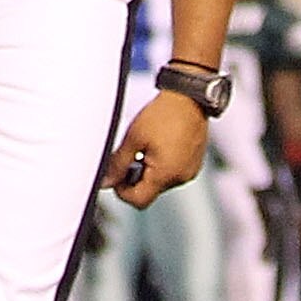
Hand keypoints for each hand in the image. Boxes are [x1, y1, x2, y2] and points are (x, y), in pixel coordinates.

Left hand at [107, 91, 209, 206]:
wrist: (188, 100)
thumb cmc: (164, 115)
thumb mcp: (133, 138)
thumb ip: (118, 163)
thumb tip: (106, 181)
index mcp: (165, 175)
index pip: (139, 201)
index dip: (121, 191)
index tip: (115, 175)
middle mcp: (180, 178)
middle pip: (149, 191)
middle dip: (134, 178)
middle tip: (127, 155)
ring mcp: (188, 172)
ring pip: (160, 182)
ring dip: (147, 170)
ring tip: (144, 146)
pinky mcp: (193, 165)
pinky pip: (172, 173)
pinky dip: (161, 165)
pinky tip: (156, 145)